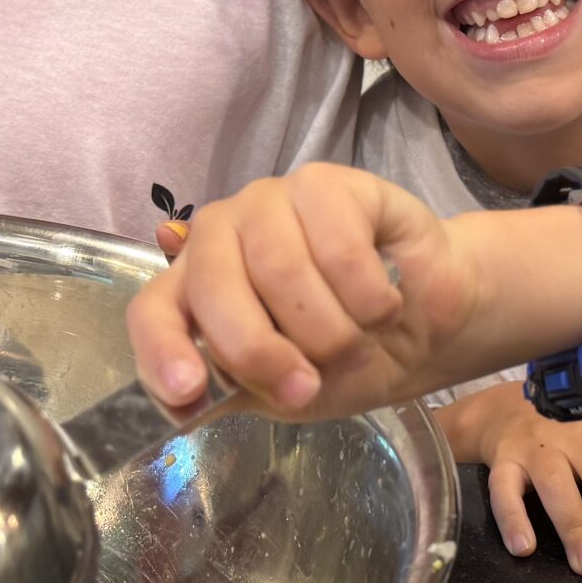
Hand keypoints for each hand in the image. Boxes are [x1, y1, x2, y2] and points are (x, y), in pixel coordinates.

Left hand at [125, 164, 481, 421]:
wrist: (429, 327)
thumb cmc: (346, 357)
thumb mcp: (285, 394)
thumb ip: (238, 389)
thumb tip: (193, 398)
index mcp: (195, 290)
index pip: (152, 312)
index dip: (163, 350)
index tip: (190, 391)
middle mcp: (221, 236)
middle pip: (215, 287)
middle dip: (262, 352)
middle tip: (307, 387)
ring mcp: (270, 202)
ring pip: (283, 269)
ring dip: (332, 331)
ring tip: (358, 343)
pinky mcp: (326, 183)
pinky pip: (340, 247)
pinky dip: (370, 297)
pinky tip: (385, 304)